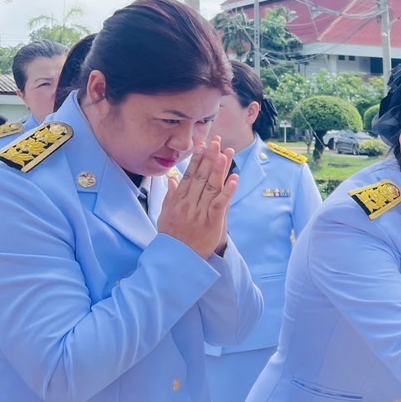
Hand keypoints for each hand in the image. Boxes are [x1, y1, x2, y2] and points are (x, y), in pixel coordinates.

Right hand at [157, 139, 237, 258]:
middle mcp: (188, 204)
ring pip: (210, 186)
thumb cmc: (173, 238)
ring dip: (219, 169)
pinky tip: (234, 179)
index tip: (202, 145)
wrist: (178, 259)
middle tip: (216, 141)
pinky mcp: (211, 222)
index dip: (197, 159)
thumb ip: (170, 196)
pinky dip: (227, 191)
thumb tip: (172, 179)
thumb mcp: (165, 215)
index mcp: (178, 200)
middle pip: (200, 176)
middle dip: (209, 158)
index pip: (189, 175)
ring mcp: (199, 212)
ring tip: (226, 153)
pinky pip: (220, 204)